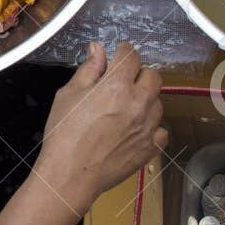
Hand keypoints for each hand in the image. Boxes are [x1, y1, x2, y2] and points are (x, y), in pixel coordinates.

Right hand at [30, 42, 167, 218]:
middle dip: (139, 74)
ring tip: (125, 109)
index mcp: (116, 85)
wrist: (70, 175)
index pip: (130, 56)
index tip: (117, 55)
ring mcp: (148, 126)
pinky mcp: (151, 147)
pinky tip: (135, 131)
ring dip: (145, 100)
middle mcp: (139, 102)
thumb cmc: (64, 134)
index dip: (123, 52)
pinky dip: (151, 128)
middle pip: (153, 76)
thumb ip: (88, 70)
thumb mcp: (68, 95)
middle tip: (122, 83)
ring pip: (158, 102)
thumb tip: (98, 49)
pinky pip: (161, 131)